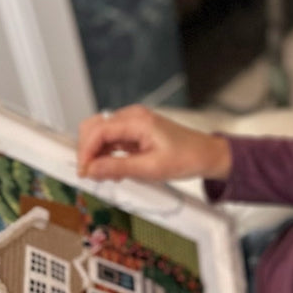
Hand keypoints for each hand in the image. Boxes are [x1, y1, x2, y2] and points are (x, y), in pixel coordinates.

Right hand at [76, 105, 230, 182]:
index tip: (84, 172)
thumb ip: (118, 167)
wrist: (207, 155)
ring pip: (101, 134)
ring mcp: (133, 122)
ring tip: (108, 176)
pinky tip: (116, 170)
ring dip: (98, 155)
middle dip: (89, 151)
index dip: (86, 152)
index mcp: (137, 120)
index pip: (98, 131)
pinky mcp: (135, 131)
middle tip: (94, 175)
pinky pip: (113, 140)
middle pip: (94, 128)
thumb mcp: (151, 168)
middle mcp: (132, 116)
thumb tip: (91, 169)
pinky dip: (108, 154)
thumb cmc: (186, 158)